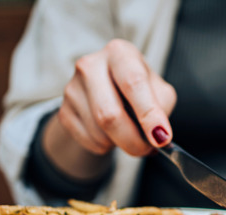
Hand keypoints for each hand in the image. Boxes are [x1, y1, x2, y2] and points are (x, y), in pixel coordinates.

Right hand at [56, 39, 176, 156]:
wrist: (109, 92)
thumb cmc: (140, 90)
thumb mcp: (159, 91)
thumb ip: (161, 109)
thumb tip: (159, 136)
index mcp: (120, 53)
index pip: (133, 83)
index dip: (148, 113)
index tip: (161, 137)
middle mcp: (91, 65)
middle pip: (110, 114)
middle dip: (133, 140)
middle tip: (148, 149)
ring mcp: (72, 88)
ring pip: (99, 133)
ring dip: (121, 143)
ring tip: (128, 132)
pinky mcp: (64, 111)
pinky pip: (89, 142)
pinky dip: (106, 147)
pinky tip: (111, 134)